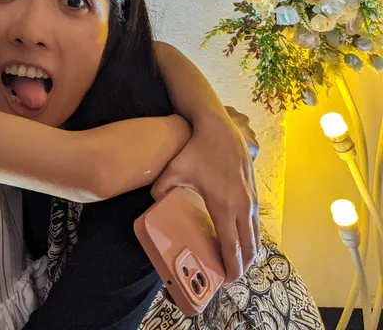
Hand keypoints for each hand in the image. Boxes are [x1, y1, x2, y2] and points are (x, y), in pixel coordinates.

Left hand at [151, 112, 258, 281]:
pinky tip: (245, 240)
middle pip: (248, 245)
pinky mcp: (253, 191)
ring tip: (240, 264)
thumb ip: (161, 190)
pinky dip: (252, 235)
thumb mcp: (173, 169)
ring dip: (250, 252)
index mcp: (223, 206)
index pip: (231, 245)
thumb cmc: (196, 150)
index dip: (231, 265)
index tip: (228, 280)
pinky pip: (256, 221)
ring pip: (256, 234)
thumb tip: (152, 205)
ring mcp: (251, 198)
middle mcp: (242, 206)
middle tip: (231, 277)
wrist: (219, 129)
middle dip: (242, 265)